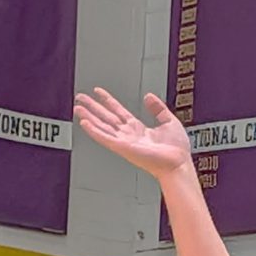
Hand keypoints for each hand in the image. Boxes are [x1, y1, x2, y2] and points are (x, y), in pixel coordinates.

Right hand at [73, 86, 193, 181]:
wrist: (178, 163)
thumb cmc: (177, 149)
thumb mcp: (169, 121)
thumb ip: (158, 108)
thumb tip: (148, 96)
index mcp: (139, 129)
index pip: (119, 111)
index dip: (108, 101)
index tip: (98, 92)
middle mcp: (129, 135)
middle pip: (106, 117)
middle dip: (93, 107)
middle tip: (80, 98)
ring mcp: (125, 142)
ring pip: (102, 126)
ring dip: (89, 117)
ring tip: (77, 108)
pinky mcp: (123, 148)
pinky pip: (105, 138)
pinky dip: (94, 131)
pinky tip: (85, 123)